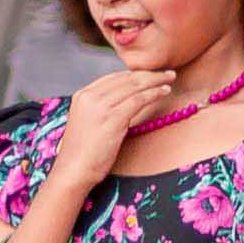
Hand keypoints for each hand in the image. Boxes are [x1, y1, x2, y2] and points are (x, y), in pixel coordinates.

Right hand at [42, 69, 178, 196]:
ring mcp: (100, 106)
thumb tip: (124, 102)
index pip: (113, 78)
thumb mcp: (89, 122)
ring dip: (155, 81)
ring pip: (134, 86)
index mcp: (82, 95)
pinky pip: (138, 100)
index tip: (151, 74)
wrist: (74, 169)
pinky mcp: (112, 118)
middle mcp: (89, 96)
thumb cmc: (84, 152)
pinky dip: (154, 93)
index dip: (134, 74)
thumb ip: (101, 109)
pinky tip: (165, 92)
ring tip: (170, 79)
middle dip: (149, 74)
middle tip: (167, 73)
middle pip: (125, 78)